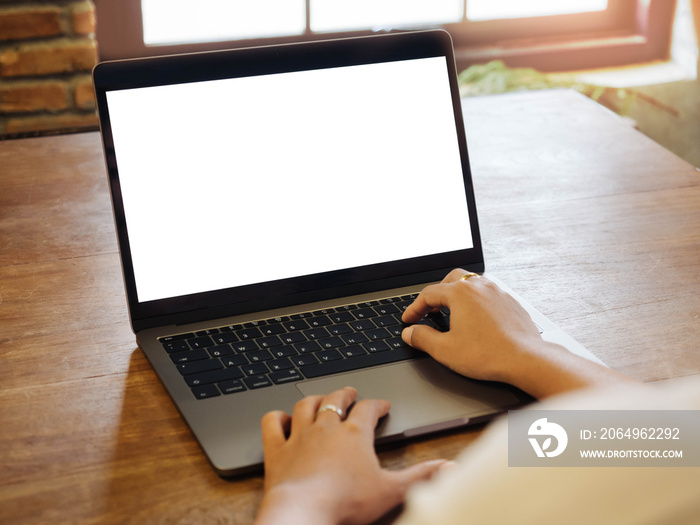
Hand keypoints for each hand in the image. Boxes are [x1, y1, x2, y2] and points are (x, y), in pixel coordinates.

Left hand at [255, 387, 446, 524]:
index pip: (369, 409)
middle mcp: (326, 428)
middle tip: (352, 393)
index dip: (377, 404)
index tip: (382, 405)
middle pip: (336, 400)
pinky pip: (272, 424)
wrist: (305, 512)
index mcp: (354, 434)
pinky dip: (276, 418)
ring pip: (306, 406)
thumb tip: (449, 468)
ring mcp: (299, 436)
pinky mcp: (277, 450)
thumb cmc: (346, 502)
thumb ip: (422, 477)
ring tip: (321, 398)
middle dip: (346, 394)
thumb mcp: (392, 490)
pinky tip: (280, 417)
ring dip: (315, 399)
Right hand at [402, 269, 631, 397]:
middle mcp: (479, 287)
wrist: (525, 359)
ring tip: (452, 312)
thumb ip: (422, 338)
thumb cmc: (488, 354)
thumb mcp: (445, 350)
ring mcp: (498, 292)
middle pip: (452, 279)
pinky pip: (489, 294)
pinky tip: (477, 318)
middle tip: (431, 309)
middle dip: (438, 293)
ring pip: (472, 283)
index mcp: (460, 293)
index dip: (415, 308)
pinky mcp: (511, 303)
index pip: (429, 294)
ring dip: (458, 294)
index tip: (409, 319)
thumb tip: (410, 333)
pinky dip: (477, 301)